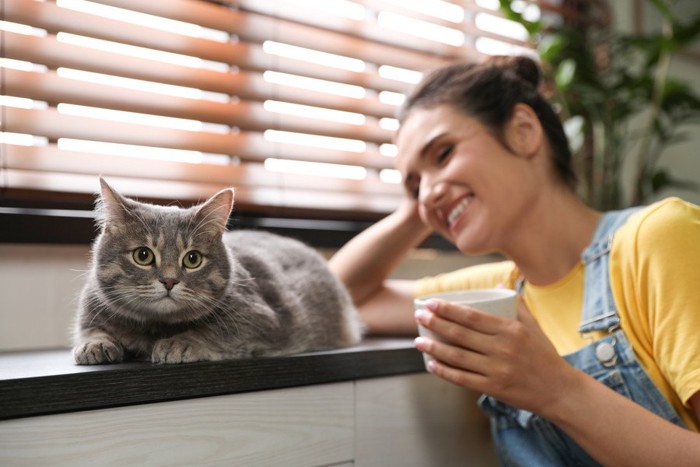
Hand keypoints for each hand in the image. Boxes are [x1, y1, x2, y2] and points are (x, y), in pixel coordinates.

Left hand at [414, 297, 574, 414]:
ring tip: (418, 341)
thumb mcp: (533, 326)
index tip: (430, 303)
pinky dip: (444, 371)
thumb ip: (516, 305)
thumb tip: (499, 284)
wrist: (558, 390)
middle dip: (435, 324)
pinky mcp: (493, 388)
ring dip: (434, 348)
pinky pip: (462, 379)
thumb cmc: (543, 355)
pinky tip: (431, 364)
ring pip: (457, 357)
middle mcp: (502, 349)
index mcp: (510, 330)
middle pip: (460, 334)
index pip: (472, 316)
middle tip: (418, 316)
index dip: (447, 309)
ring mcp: (497, 369)